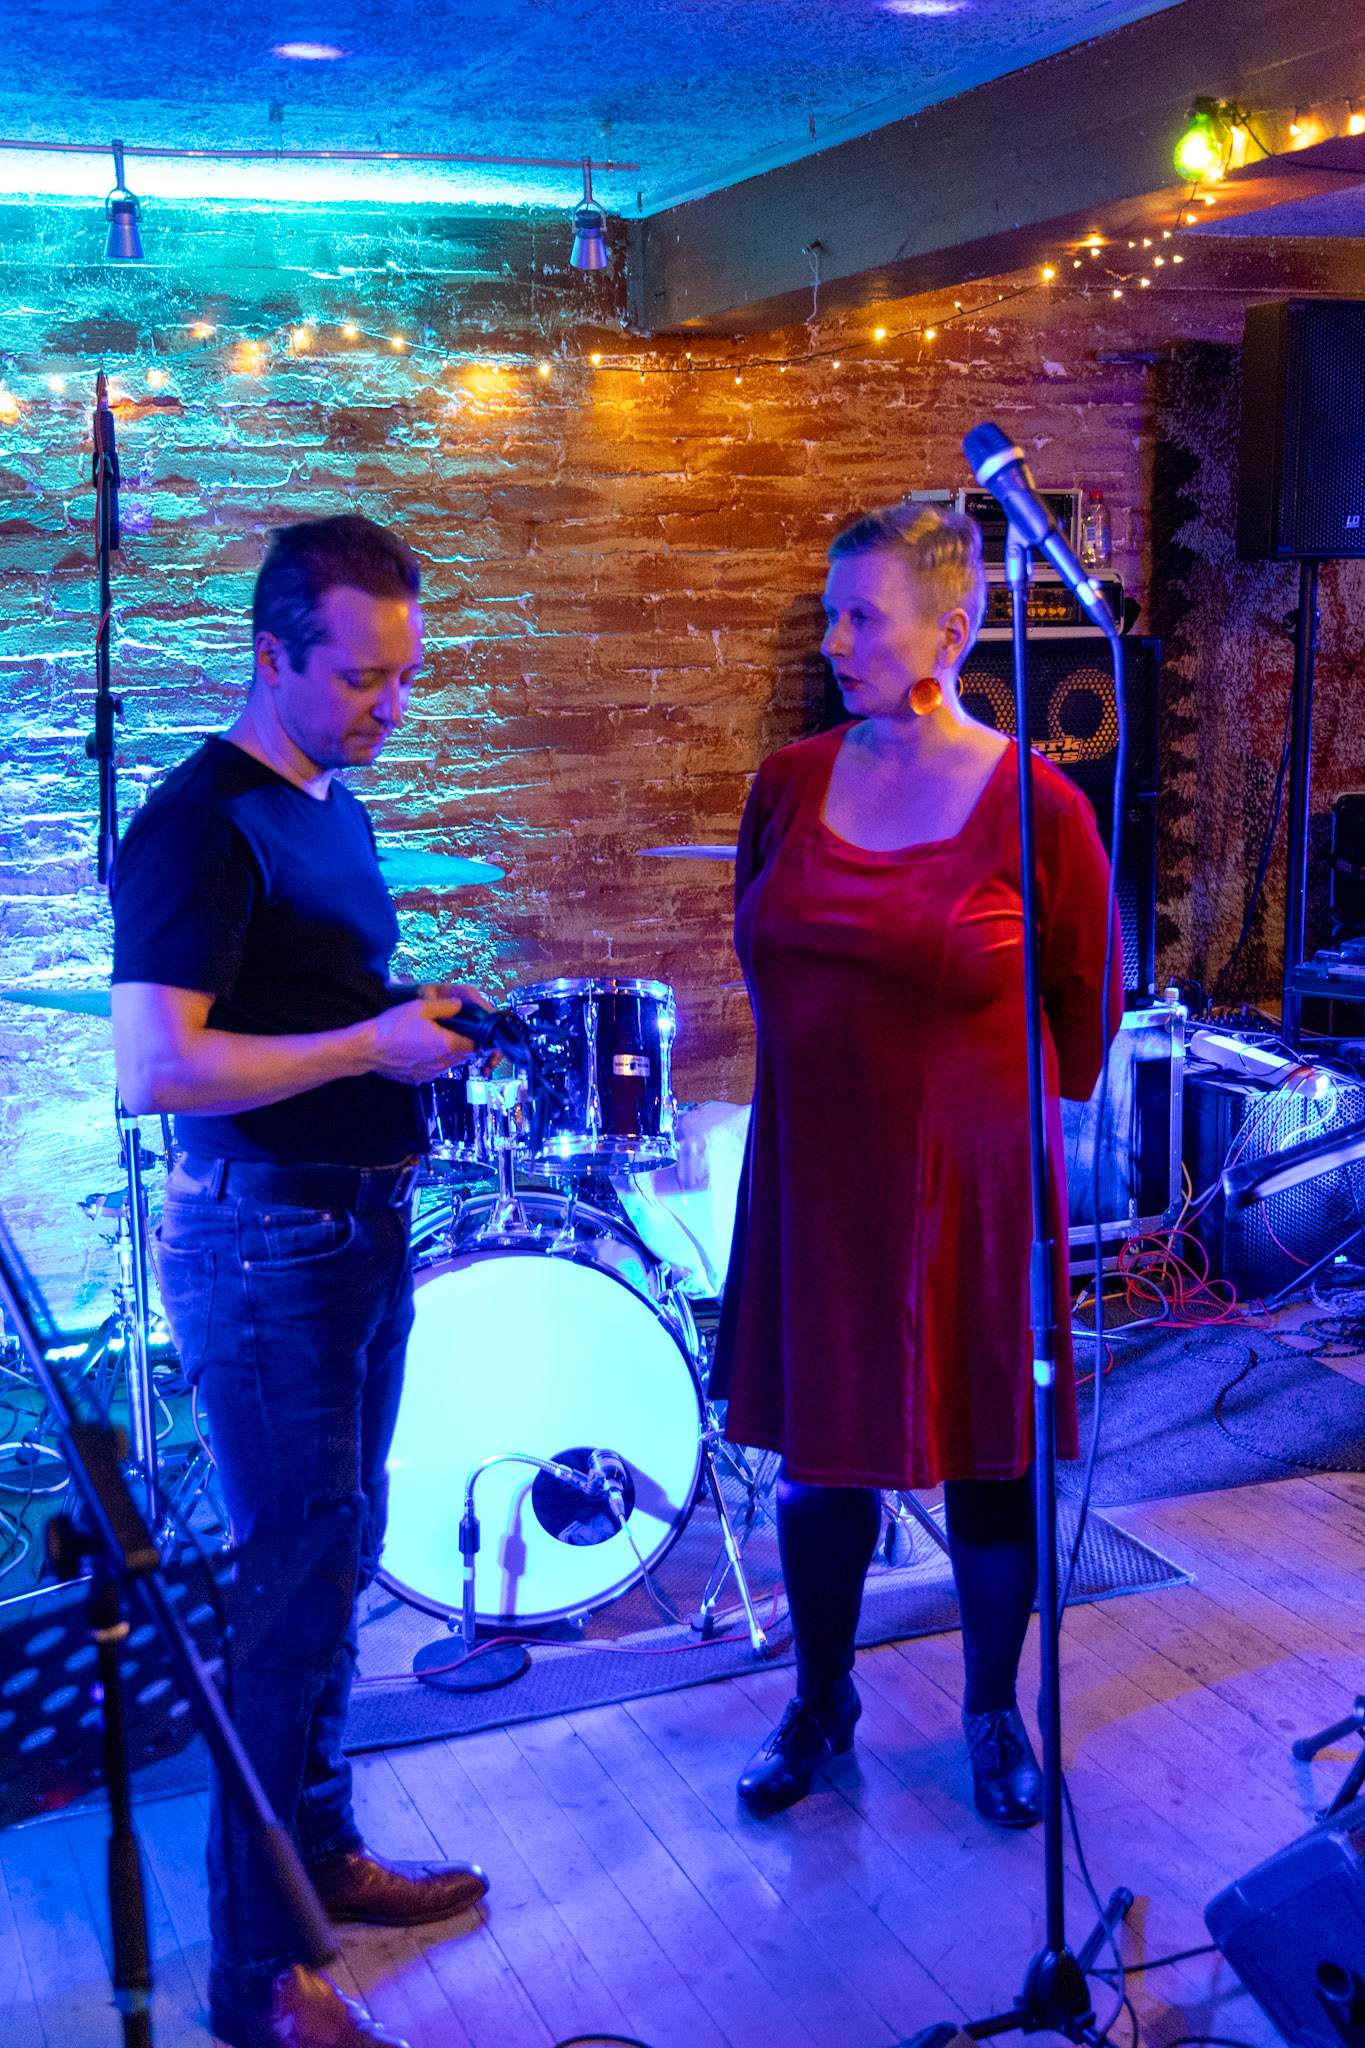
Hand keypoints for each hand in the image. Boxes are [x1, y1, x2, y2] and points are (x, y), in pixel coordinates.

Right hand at [366, 988, 491, 1083]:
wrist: (368, 1049)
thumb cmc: (393, 1026)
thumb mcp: (420, 1007)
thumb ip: (445, 1007)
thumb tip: (460, 1006)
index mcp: (447, 1045)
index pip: (476, 1046)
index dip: (479, 1038)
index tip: (473, 1029)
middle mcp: (443, 1063)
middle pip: (464, 1056)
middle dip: (463, 1044)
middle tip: (451, 1030)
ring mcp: (431, 1074)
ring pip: (450, 1064)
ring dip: (448, 1053)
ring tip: (432, 1039)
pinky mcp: (419, 1080)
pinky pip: (434, 1070)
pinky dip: (433, 1061)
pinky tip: (419, 1050)